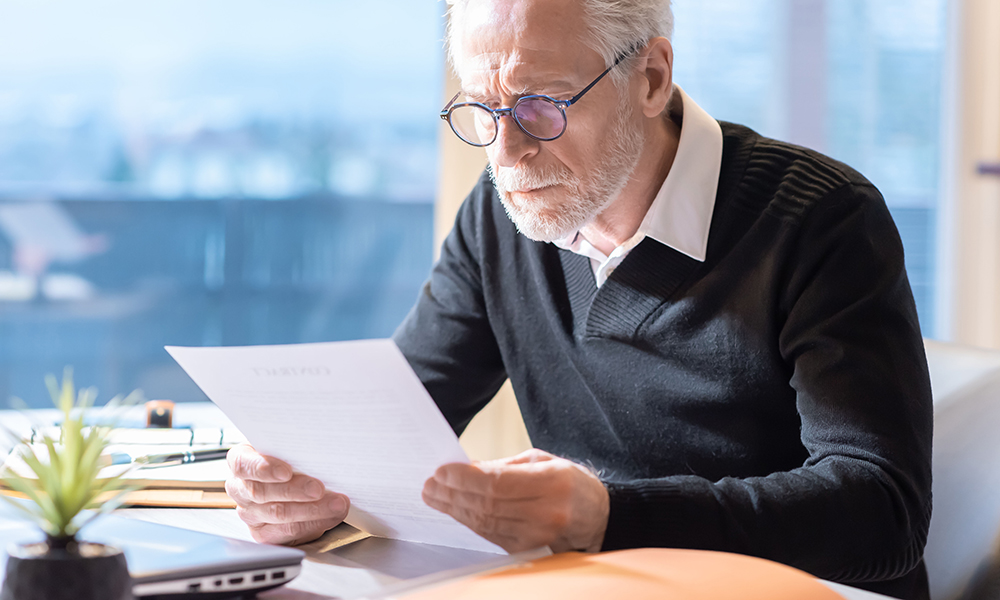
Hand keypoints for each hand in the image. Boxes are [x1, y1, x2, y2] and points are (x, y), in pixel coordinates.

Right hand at [226, 443, 349, 545]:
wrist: (292, 481)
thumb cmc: (289, 459)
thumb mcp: (288, 447)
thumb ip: (294, 448)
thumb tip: (318, 451)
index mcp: (241, 460)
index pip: (242, 464)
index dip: (263, 468)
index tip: (286, 472)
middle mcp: (240, 488)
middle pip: (261, 492)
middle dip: (295, 491)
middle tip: (319, 489)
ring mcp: (249, 513)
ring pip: (278, 514)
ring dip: (312, 509)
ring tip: (336, 503)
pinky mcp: (263, 533)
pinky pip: (289, 531)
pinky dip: (314, 523)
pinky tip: (330, 515)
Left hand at [422, 448, 608, 552]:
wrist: (598, 516)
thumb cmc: (570, 482)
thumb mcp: (542, 461)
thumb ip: (504, 467)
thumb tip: (466, 469)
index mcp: (552, 482)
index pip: (497, 483)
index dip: (465, 478)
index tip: (442, 471)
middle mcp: (547, 512)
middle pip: (487, 504)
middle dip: (453, 494)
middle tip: (430, 485)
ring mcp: (538, 536)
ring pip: (486, 523)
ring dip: (456, 509)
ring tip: (435, 497)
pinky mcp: (529, 550)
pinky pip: (491, 535)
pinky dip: (470, 522)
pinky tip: (456, 511)